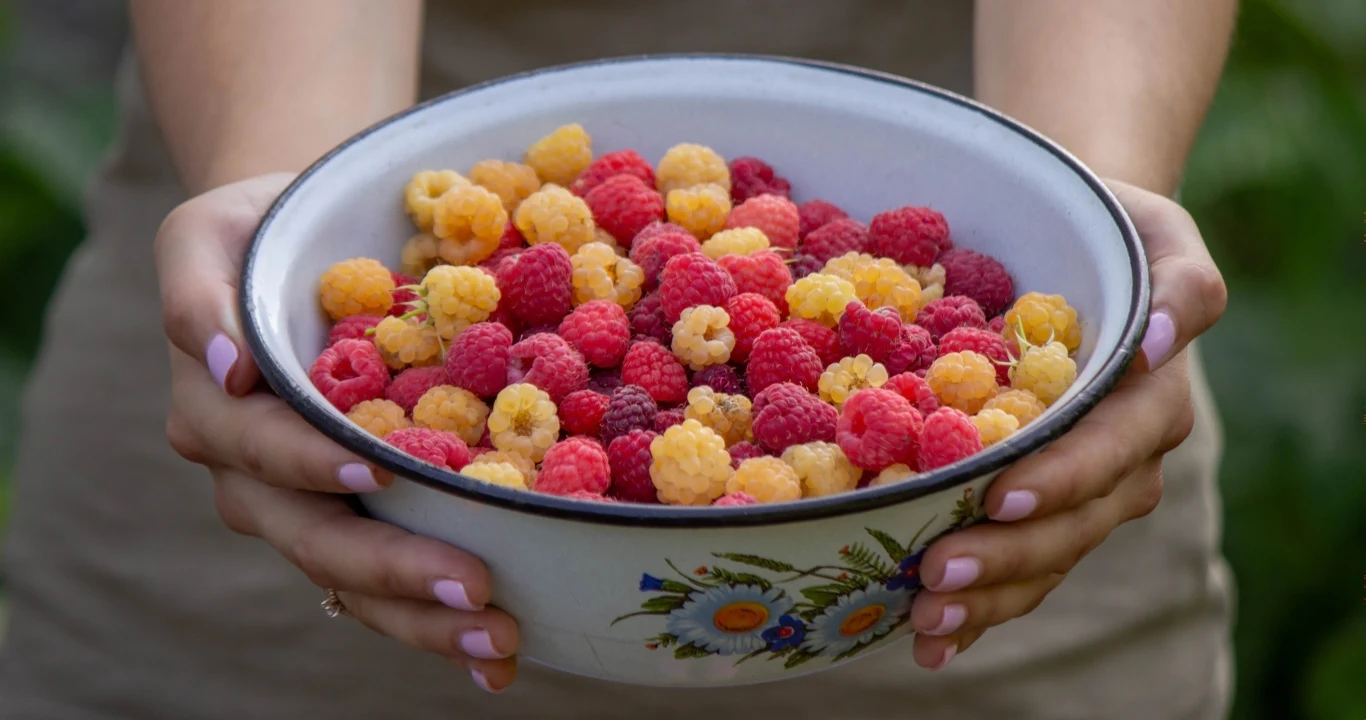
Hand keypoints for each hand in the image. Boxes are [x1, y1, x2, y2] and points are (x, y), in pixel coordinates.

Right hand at [157, 175, 518, 691]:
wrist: (292, 253)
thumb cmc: (258, 232)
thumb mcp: (207, 235)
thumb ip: (198, 297)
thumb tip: (228, 369)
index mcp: (216, 409)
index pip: (262, 448)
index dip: (310, 463)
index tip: (376, 473)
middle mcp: (252, 473)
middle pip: (316, 537)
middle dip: (393, 569)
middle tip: (478, 589)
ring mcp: (300, 507)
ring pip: (351, 579)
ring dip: (423, 618)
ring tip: (500, 643)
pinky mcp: (349, 520)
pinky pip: (382, 582)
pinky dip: (434, 620)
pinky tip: (496, 656)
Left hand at [908, 180, 1227, 668]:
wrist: (1077, 253)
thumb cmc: (1107, 232)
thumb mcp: (1157, 234)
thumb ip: (1183, 284)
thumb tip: (1162, 340)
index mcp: (1151, 397)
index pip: (1114, 448)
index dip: (1064, 477)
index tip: (1000, 497)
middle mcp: (1126, 455)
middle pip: (1078, 521)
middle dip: (1011, 554)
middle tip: (936, 572)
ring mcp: (1087, 490)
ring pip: (1049, 556)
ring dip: (990, 595)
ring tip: (925, 619)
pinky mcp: (1046, 508)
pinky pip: (1024, 565)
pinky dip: (981, 607)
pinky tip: (930, 639)